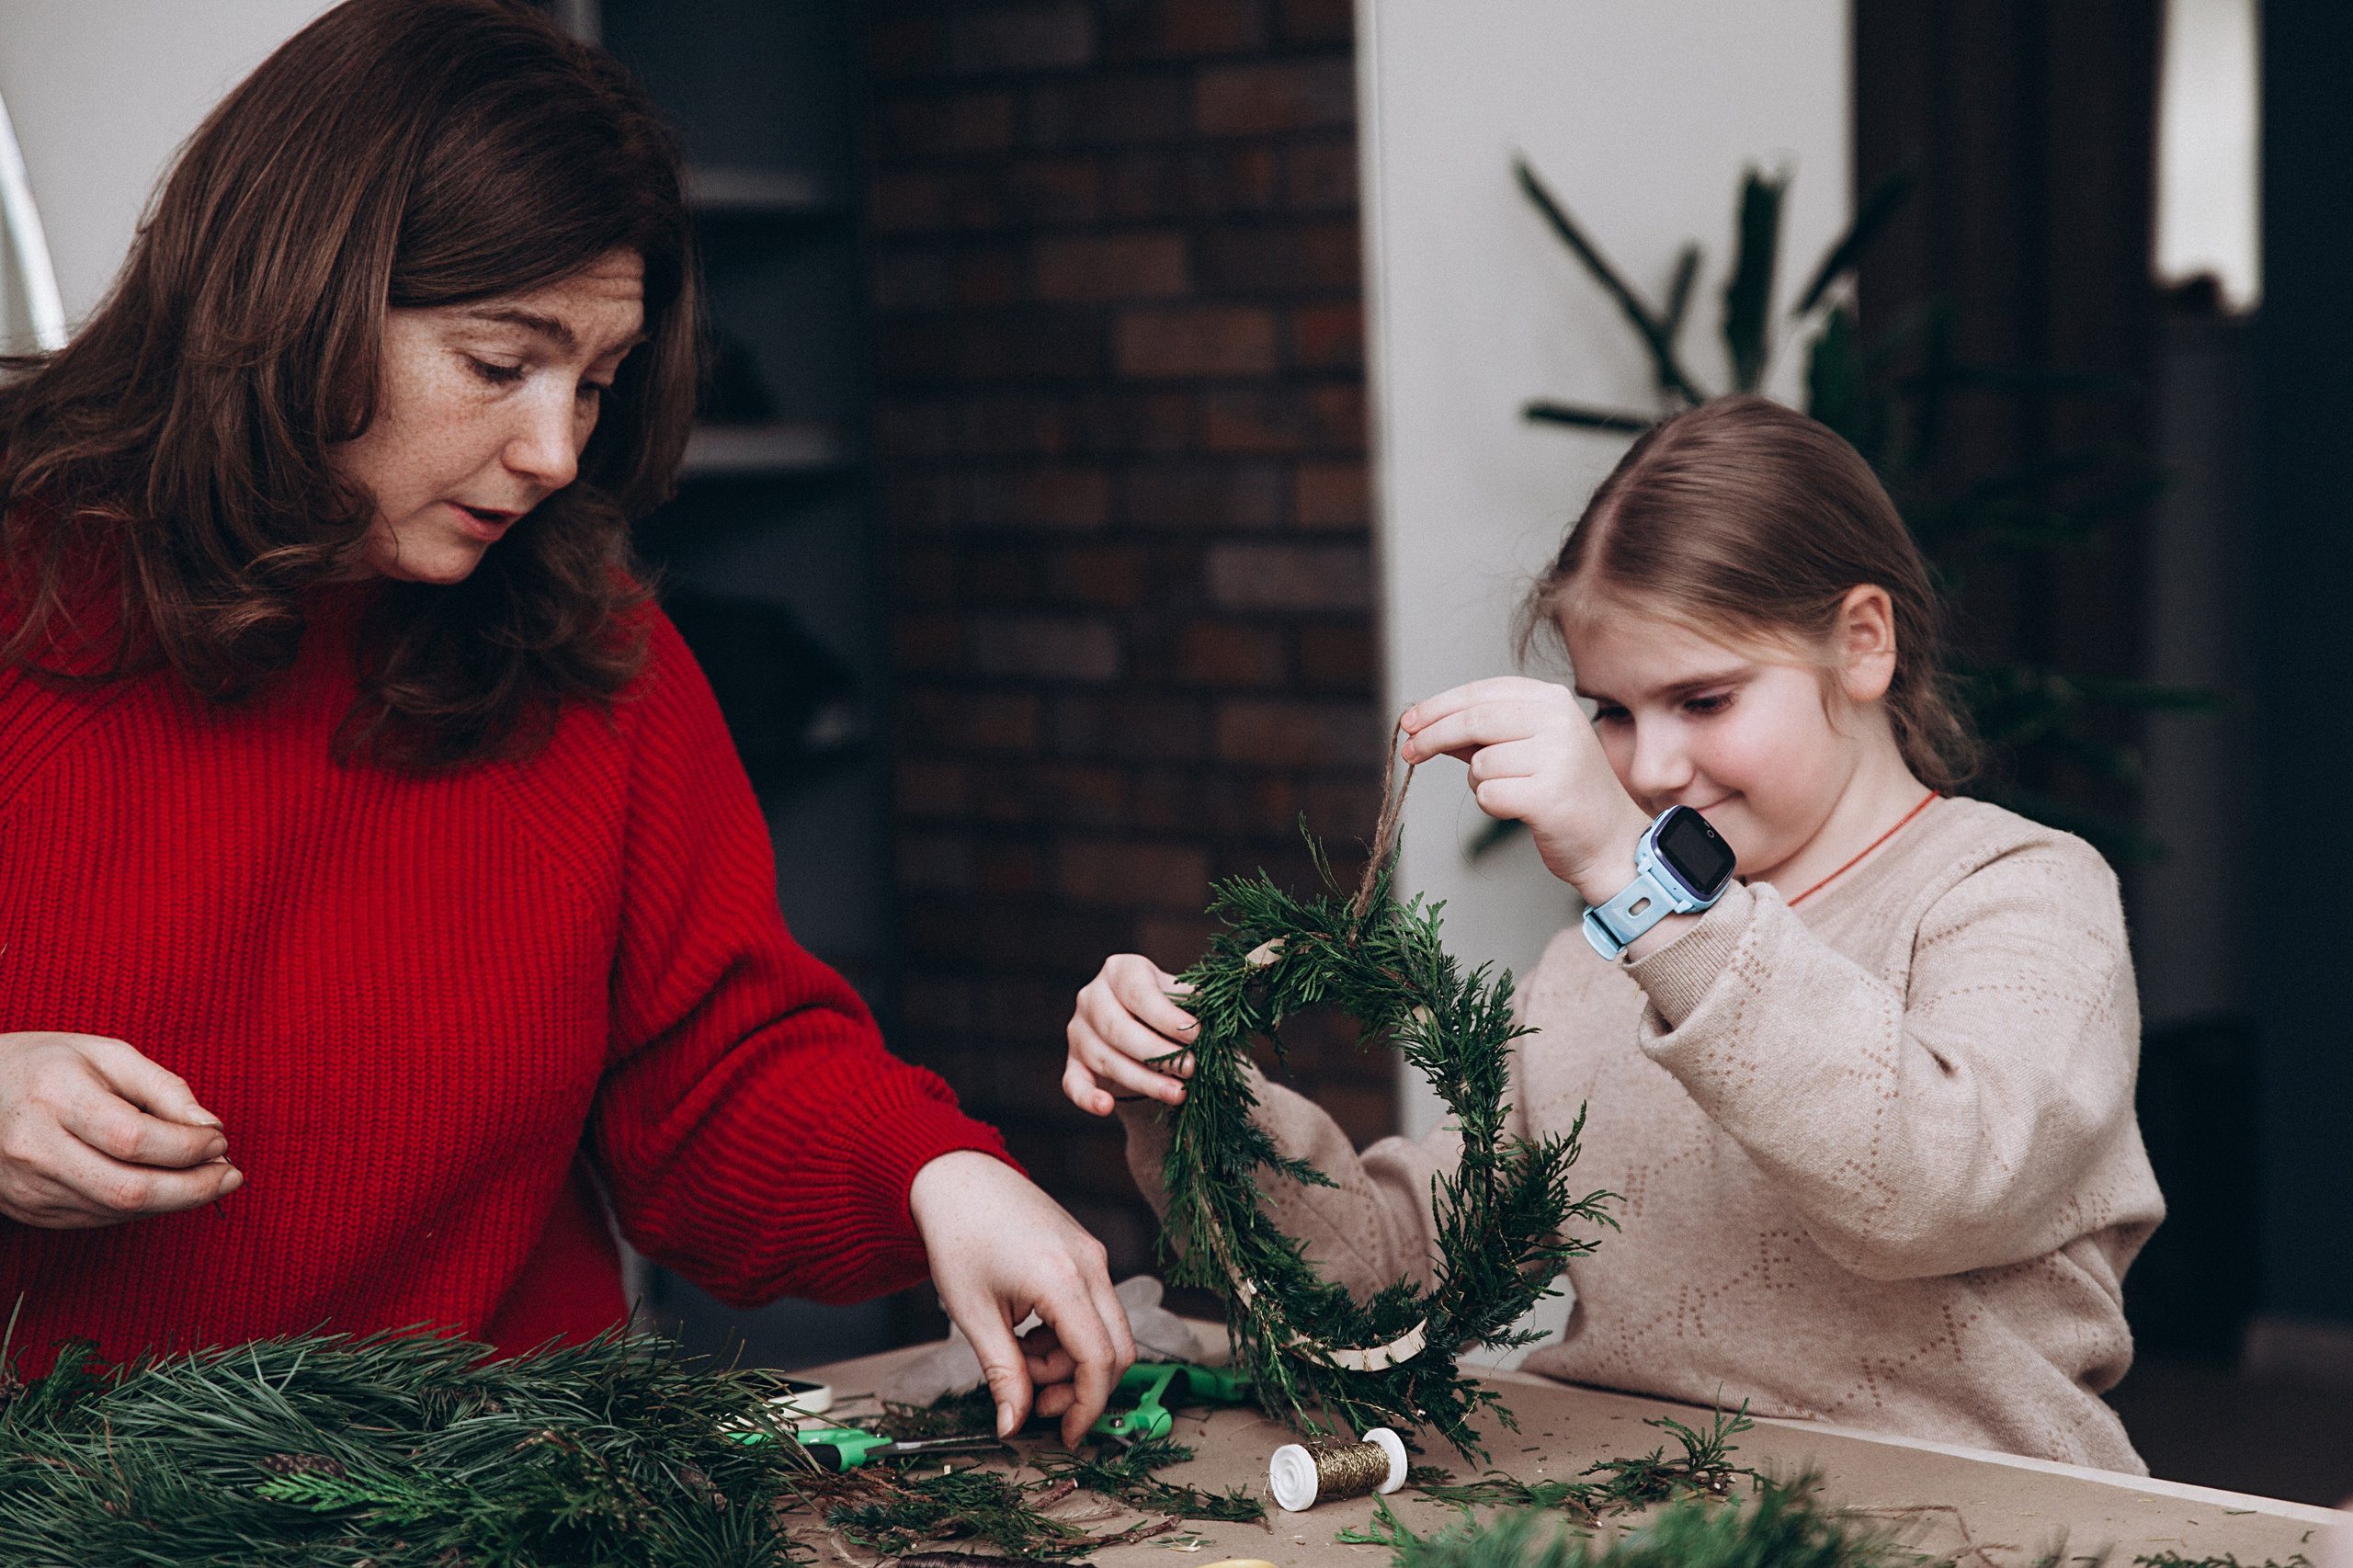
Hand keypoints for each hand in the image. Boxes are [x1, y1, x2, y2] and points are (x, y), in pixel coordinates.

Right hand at [0, 1032, 242, 1227]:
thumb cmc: (47, 1066)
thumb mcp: (107, 1056)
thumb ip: (164, 1088)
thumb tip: (209, 1125)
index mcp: (56, 1096)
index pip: (134, 1138)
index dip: (188, 1146)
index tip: (220, 1139)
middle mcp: (37, 1147)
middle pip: (129, 1188)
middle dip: (194, 1188)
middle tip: (230, 1176)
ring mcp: (29, 1186)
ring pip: (118, 1210)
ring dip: (174, 1200)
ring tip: (205, 1178)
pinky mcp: (30, 1210)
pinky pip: (100, 1218)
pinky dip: (142, 1206)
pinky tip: (163, 1186)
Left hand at [910, 1150, 1134, 1444]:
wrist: (957, 1177)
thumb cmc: (958, 1237)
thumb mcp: (974, 1315)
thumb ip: (1002, 1374)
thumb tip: (1013, 1425)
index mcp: (1063, 1279)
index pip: (1099, 1360)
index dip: (1087, 1406)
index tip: (1065, 1435)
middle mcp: (1091, 1265)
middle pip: (1117, 1349)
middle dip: (1081, 1388)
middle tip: (1036, 1402)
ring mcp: (1093, 1255)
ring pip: (1107, 1331)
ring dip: (1070, 1361)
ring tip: (1019, 1357)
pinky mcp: (1087, 1252)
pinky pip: (1096, 1308)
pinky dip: (1069, 1334)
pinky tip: (1030, 1332)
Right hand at [1063, 955, 1197, 1115]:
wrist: (1147, 1027)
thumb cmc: (1171, 1010)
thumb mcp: (1184, 998)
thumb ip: (1197, 1004)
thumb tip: (1220, 1010)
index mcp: (1120, 971)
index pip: (1139, 993)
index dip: (1166, 1016)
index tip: (1195, 1033)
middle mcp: (1092, 997)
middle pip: (1118, 1029)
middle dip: (1158, 1052)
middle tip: (1191, 1069)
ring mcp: (1079, 1032)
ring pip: (1106, 1059)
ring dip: (1143, 1080)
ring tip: (1177, 1094)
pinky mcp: (1073, 1063)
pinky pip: (1074, 1084)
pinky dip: (1088, 1098)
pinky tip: (1106, 1107)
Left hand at [1399, 677, 1651, 903]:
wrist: (1612, 844)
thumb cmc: (1564, 795)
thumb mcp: (1528, 750)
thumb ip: (1482, 734)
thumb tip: (1425, 724)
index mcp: (1554, 701)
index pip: (1483, 692)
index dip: (1439, 706)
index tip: (1409, 722)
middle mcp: (1559, 722)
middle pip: (1473, 720)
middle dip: (1432, 736)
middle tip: (1408, 753)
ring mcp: (1557, 757)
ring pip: (1479, 763)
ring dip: (1480, 782)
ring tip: (1512, 793)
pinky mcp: (1549, 796)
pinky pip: (1488, 794)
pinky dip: (1492, 805)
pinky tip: (1520, 810)